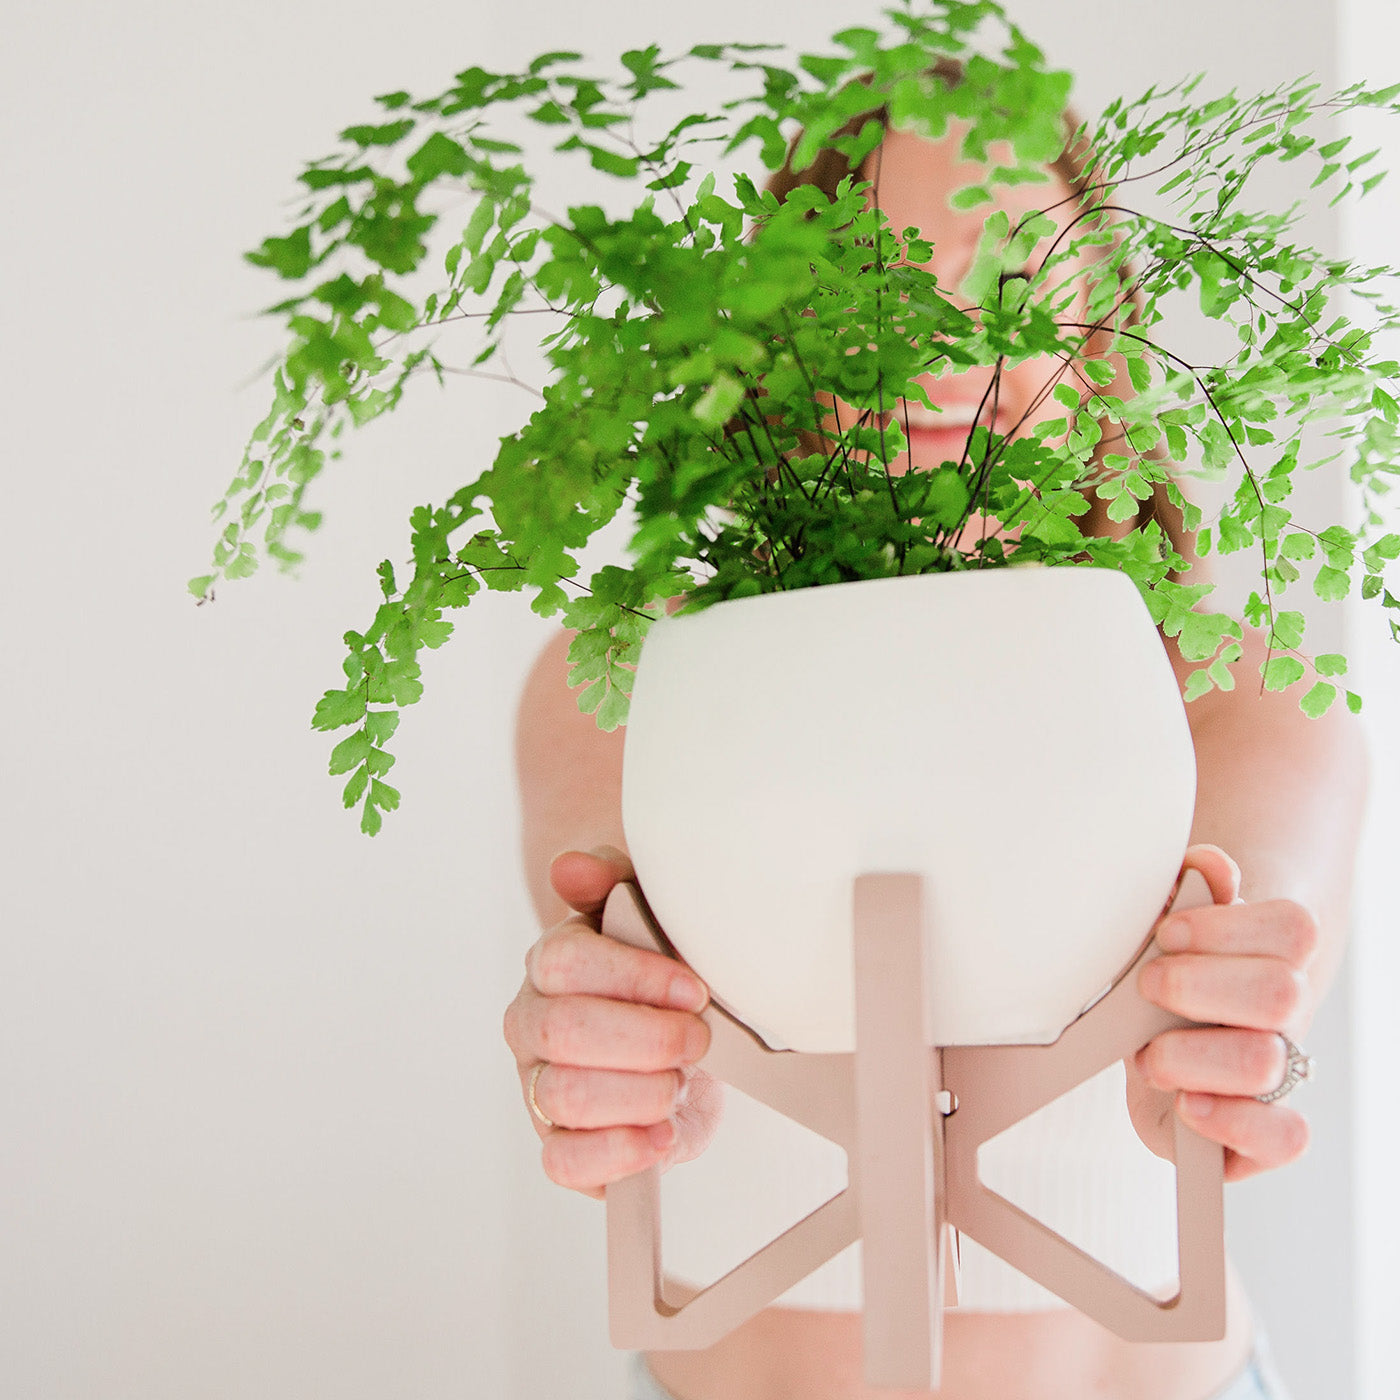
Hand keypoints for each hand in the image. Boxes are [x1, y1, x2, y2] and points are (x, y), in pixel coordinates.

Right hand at [502, 846, 722, 1198]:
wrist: (672, 1030)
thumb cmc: (658, 967)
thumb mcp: (647, 906)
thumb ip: (610, 878)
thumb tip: (571, 868)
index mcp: (549, 963)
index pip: (566, 965)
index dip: (637, 979)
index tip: (695, 990)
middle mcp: (533, 1024)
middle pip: (565, 1033)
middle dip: (648, 1040)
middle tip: (699, 1039)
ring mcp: (539, 1087)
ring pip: (568, 1098)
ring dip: (643, 1093)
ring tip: (679, 1082)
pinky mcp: (559, 1144)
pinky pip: (564, 1163)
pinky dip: (618, 1154)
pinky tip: (660, 1134)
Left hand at [1126, 844, 1316, 1181]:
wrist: (1159, 1037)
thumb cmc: (1165, 972)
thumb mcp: (1167, 925)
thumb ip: (1186, 888)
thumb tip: (1209, 867)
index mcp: (1274, 955)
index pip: (1292, 929)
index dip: (1223, 928)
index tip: (1163, 933)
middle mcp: (1284, 1015)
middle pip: (1280, 993)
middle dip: (1194, 986)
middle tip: (1147, 987)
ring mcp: (1278, 1072)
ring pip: (1263, 1061)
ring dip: (1190, 1055)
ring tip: (1150, 1054)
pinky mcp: (1261, 1130)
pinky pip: (1288, 1137)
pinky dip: (1235, 1123)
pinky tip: (1188, 1105)